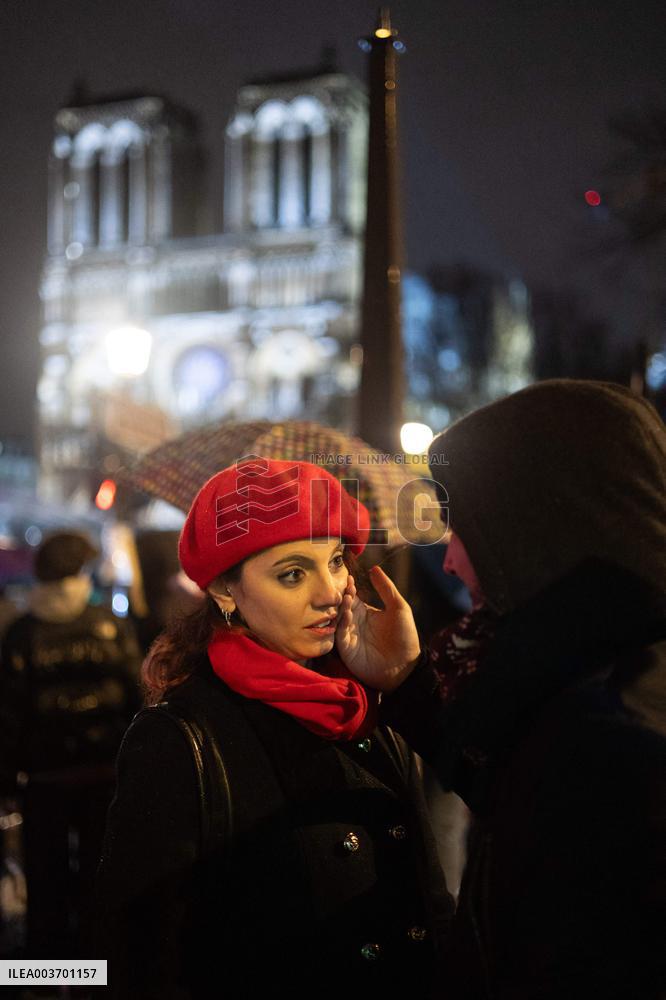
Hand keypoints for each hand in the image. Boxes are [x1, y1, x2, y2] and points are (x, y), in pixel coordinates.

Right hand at [336, 566, 420, 691]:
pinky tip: (348, 615)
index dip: (348, 586)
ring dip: (341, 607)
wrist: (405, 667)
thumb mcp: (398, 608)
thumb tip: (373, 568)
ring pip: (337, 617)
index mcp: (365, 611)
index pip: (351, 595)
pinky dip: (342, 623)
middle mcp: (354, 621)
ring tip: (347, 598)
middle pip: (341, 605)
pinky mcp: (346, 648)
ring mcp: (348, 635)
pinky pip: (339, 633)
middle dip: (341, 595)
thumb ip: (386, 588)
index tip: (348, 577)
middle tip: (343, 587)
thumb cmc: (404, 636)